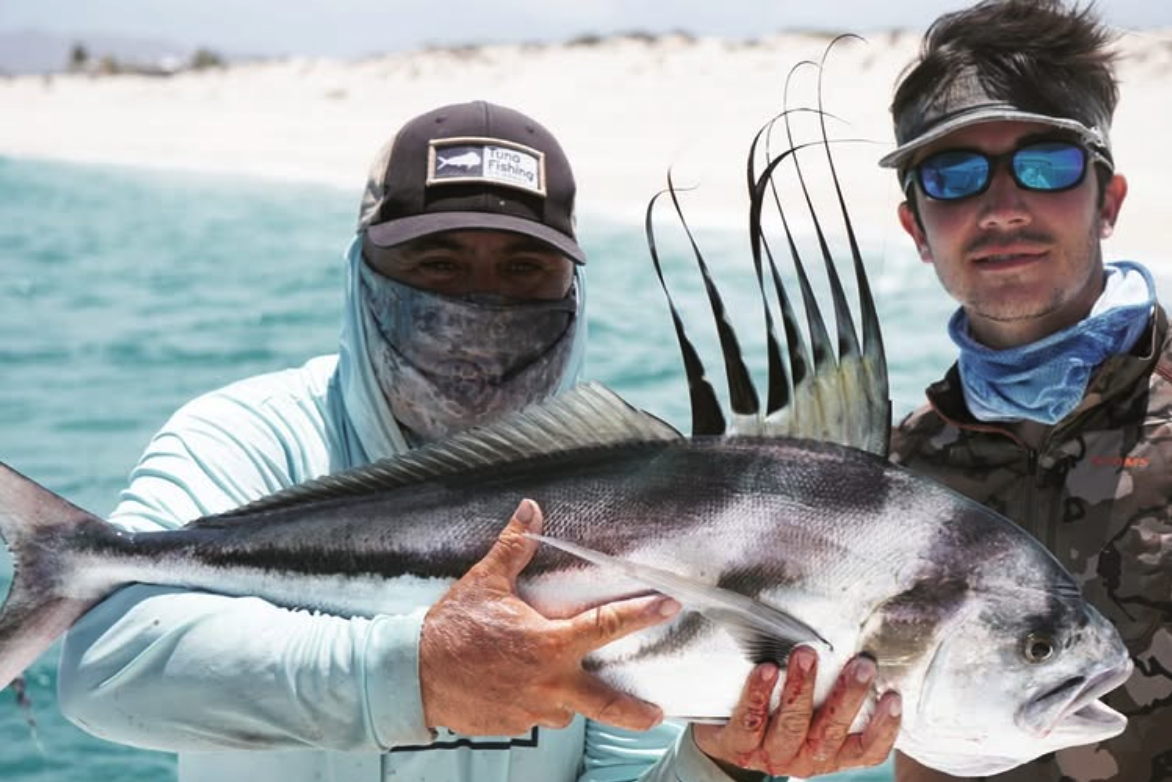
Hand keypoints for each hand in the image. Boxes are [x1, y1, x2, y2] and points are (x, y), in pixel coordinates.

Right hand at [419, 498, 680, 735]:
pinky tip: (518, 686)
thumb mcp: (485, 582)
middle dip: (634, 711)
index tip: (669, 606)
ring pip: (566, 708)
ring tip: (553, 679)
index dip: (641, 614)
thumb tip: (530, 508)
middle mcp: (548, 683)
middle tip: (657, 712)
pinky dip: (536, 702)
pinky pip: (536, 715)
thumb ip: (515, 547)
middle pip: (604, 703)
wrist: (413, 677)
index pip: (606, 625)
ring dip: (567, 695)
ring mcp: (532, 710)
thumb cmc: (451, 629)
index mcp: (548, 644)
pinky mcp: (514, 726)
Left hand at [694, 648, 900, 778]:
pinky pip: (750, 720)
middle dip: (848, 696)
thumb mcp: (813, 711)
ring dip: (802, 687)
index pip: (867, 751)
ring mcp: (771, 754)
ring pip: (792, 725)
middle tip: (861, 664)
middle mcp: (805, 759)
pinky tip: (767, 669)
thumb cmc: (781, 713)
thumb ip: (835, 690)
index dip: (884, 729)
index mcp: (830, 754)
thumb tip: (864, 640)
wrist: (727, 735)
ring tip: (807, 654)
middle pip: (831, 732)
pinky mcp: (737, 744)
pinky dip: (759, 694)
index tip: (893, 696)